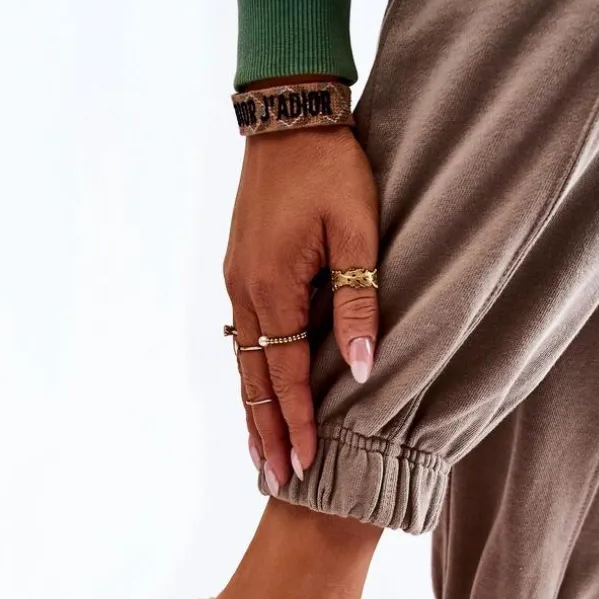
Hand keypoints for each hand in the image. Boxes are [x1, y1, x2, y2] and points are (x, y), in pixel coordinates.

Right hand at [223, 122, 378, 491]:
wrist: (288, 118)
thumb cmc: (331, 169)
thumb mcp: (357, 232)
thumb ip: (358, 304)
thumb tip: (361, 370)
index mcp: (274, 289)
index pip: (287, 378)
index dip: (299, 426)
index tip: (308, 466)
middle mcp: (246, 294)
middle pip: (255, 382)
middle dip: (268, 435)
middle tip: (278, 481)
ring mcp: (237, 283)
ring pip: (243, 364)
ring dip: (254, 411)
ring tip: (261, 453)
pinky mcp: (240, 271)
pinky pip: (243, 339)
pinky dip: (250, 376)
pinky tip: (256, 392)